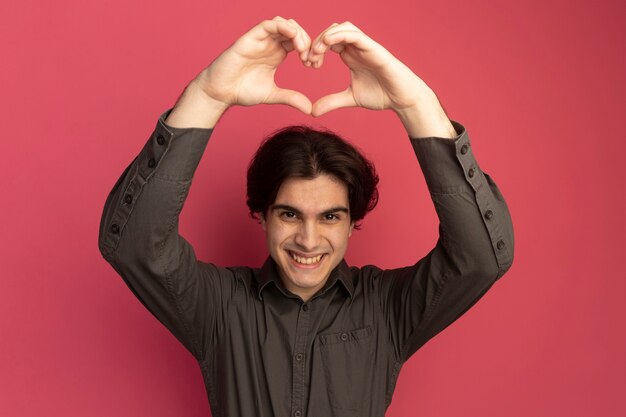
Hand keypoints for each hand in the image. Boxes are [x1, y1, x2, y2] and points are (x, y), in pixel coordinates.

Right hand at [195, 17, 312, 113]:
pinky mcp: (250, 38)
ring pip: (284, 23)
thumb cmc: (242, 91)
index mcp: (277, 53)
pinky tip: (293, 39)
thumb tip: (309, 109)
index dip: (310, 49)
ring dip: (297, 32)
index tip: (315, 65)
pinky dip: (283, 27)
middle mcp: (270, 43)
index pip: (299, 42)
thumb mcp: (273, 95)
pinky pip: (269, 24)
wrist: (220, 92)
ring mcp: (260, 39)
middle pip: (294, 30)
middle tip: (310, 58)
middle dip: (307, 40)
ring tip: (302, 50)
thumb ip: (291, 98)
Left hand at [307, 22, 454, 137]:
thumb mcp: (349, 98)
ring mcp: (365, 46)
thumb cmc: (381, 94)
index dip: (314, 49)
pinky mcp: (373, 48)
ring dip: (326, 36)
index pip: (327, 42)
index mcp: (349, 55)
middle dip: (316, 41)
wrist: (402, 98)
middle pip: (332, 31)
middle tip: (308, 59)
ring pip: (342, 27)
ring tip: (316, 52)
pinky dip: (339, 35)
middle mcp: (356, 48)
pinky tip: (327, 44)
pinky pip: (355, 34)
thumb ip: (331, 102)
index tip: (307, 64)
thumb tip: (312, 111)